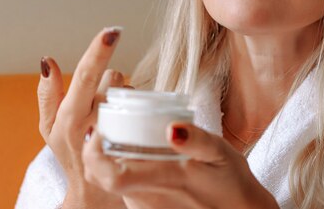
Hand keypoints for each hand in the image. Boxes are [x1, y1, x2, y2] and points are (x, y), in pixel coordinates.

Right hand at [38, 27, 126, 207]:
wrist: (93, 194)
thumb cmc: (69, 154)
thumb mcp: (49, 127)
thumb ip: (47, 93)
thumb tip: (47, 60)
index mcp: (69, 117)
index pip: (86, 75)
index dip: (99, 51)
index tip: (112, 31)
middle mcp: (93, 122)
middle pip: (112, 77)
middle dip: (108, 82)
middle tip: (99, 104)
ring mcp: (118, 131)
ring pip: (128, 90)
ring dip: (122, 97)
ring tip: (112, 118)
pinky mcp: (137, 138)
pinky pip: (142, 108)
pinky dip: (135, 112)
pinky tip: (127, 127)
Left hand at [82, 122, 279, 208]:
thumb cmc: (230, 182)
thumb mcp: (219, 152)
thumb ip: (196, 140)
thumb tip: (172, 128)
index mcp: (161, 180)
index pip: (106, 172)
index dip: (93, 150)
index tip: (101, 127)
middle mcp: (145, 197)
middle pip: (101, 174)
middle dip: (96, 147)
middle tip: (109, 122)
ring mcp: (145, 205)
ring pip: (111, 179)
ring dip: (112, 155)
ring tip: (128, 130)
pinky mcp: (147, 208)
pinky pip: (125, 185)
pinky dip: (124, 166)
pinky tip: (141, 150)